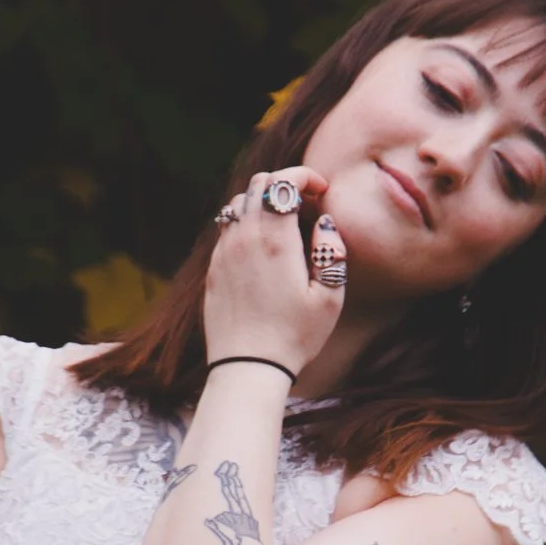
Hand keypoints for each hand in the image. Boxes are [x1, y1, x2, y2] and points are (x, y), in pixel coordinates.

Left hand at [204, 165, 347, 375]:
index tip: (321, 189)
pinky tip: (262, 250)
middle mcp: (243, 239)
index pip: (283, 182)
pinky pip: (226, 230)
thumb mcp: (330, 299)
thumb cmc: (294, 337)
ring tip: (284, 225)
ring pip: (237, 204)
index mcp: (274, 241)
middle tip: (305, 205)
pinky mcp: (213, 270)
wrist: (246, 368)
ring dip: (262, 203)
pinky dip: (245, 225)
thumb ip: (332, 252)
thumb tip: (325, 223)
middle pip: (257, 184)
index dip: (305, 176)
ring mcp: (223, 253)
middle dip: (284, 183)